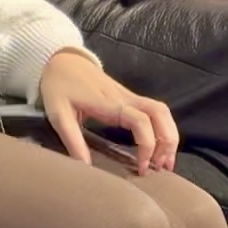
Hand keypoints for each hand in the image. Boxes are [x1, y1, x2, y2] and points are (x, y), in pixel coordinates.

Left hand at [38, 49, 178, 174]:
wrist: (61, 60)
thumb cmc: (59, 86)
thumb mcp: (58, 114)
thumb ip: (72, 140)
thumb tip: (86, 167)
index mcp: (109, 103)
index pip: (141, 121)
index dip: (147, 145)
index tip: (140, 167)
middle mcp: (125, 98)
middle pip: (161, 113)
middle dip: (167, 141)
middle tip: (161, 167)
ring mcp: (129, 96)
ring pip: (162, 111)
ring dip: (169, 135)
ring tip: (164, 161)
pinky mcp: (128, 97)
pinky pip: (154, 111)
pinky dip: (162, 128)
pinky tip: (157, 146)